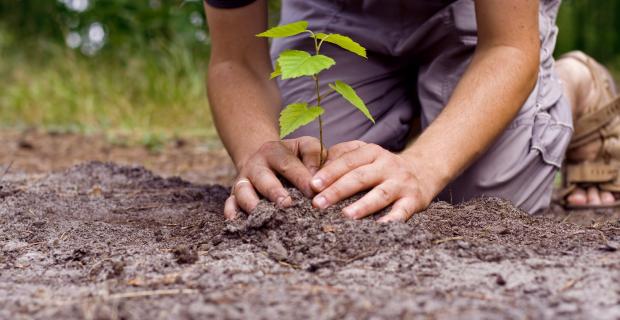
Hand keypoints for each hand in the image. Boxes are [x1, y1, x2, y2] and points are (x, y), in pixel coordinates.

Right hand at [224, 136, 324, 218]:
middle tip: (287, 204)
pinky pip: (229, 203)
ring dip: (252, 204)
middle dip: (274, 192)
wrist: (264, 158)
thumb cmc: (293, 156)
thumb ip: (313, 156)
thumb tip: (316, 180)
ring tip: (265, 216)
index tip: (313, 192)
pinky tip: (238, 222)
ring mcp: (243, 180)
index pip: (288, 164)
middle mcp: (256, 165)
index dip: (300, 178)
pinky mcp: (234, 195)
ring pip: (243, 191)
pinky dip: (231, 212)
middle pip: (263, 178)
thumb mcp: (304, 147)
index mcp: (274, 151)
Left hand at [310, 141, 436, 221]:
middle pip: (360, 177)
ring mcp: (401, 182)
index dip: (329, 173)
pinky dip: (392, 220)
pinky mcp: (414, 200)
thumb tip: (314, 172)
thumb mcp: (365, 154)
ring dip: (363, 205)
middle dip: (338, 190)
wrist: (423, 170)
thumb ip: (341, 158)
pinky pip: (402, 211)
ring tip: (346, 216)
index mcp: (371, 152)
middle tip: (319, 204)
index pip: (348, 161)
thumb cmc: (382, 167)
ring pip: (380, 194)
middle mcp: (387, 165)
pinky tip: (380, 227)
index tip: (312, 185)